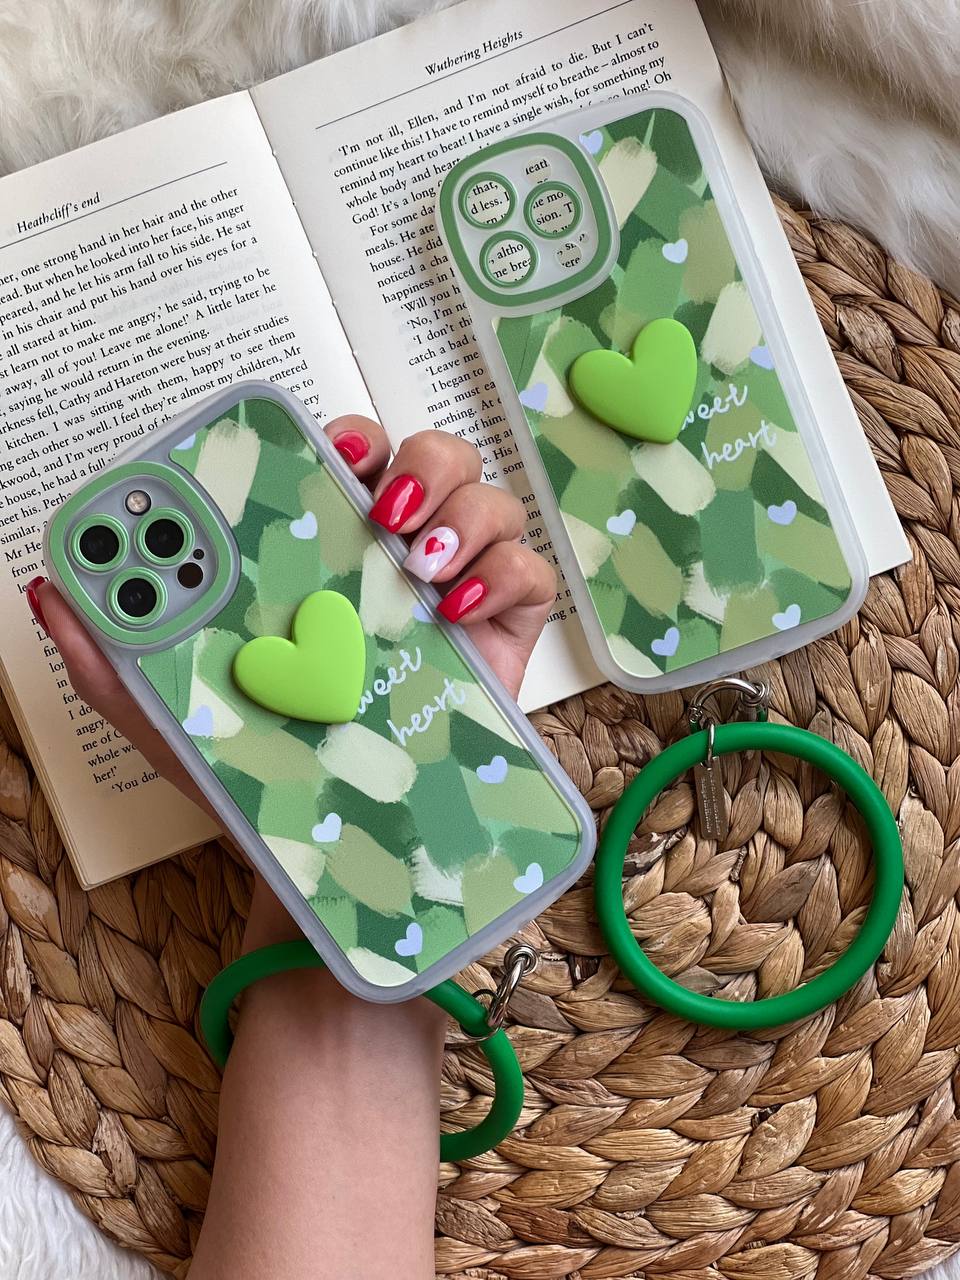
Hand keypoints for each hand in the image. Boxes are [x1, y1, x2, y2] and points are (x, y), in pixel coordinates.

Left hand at [29, 414, 554, 822]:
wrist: (342, 850)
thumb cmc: (267, 773)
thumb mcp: (177, 715)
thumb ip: (114, 657)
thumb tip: (55, 588)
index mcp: (325, 557)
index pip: (349, 461)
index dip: (349, 437)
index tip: (329, 451)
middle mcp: (396, 562)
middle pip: (431, 461)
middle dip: (419, 463)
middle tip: (382, 509)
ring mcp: (457, 595)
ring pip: (489, 500)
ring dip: (463, 510)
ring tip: (419, 564)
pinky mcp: (505, 637)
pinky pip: (530, 573)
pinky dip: (504, 574)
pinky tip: (457, 612)